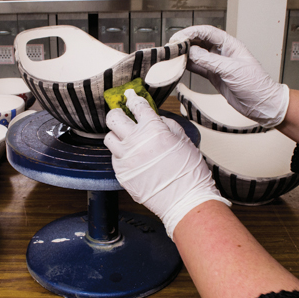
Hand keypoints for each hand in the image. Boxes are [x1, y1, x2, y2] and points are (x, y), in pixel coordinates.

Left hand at [104, 89, 230, 238]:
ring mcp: (126, 158)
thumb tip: (156, 118)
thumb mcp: (185, 141)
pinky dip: (121, 155)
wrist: (185, 200)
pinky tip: (132, 158)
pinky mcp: (121, 173)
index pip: (137, 106)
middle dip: (117, 113)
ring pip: (109, 138)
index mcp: (154, 130)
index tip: (131, 97)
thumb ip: (167, 125)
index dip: (133, 99)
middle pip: (113, 118)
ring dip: (116, 135)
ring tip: (126, 139)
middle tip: (122, 116)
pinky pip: (114, 158)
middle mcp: (136, 142)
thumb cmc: (189, 174)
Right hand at [169, 25, 288, 127]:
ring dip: (185, 54)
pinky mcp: (214, 76)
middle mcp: (223, 53)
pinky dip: (188, 66)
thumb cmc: (256, 85)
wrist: (262, 105)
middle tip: (172, 46)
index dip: (192, 32)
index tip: (179, 37)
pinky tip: (180, 65)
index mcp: (230, 45)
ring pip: (197, 55)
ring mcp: (218, 65)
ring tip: (173, 55)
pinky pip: (198, 68)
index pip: (208, 32)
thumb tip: (192, 52)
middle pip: (200, 42)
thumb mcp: (232, 70)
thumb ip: (210, 60)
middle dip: (186, 42)